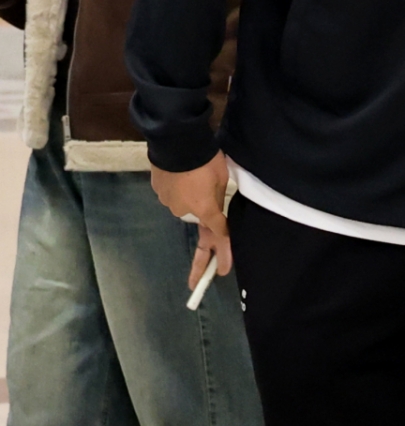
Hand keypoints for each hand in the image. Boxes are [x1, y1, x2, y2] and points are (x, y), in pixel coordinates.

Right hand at [151, 154, 232, 287]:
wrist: (177, 141)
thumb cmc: (205, 159)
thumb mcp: (220, 179)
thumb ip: (217, 199)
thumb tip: (211, 209)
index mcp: (205, 210)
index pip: (218, 235)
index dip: (224, 253)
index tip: (224, 272)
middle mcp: (185, 211)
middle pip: (199, 228)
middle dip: (200, 261)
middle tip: (194, 285)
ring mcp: (170, 202)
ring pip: (186, 207)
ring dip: (192, 200)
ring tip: (196, 179)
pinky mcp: (159, 191)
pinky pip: (173, 195)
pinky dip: (179, 189)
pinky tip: (182, 176)